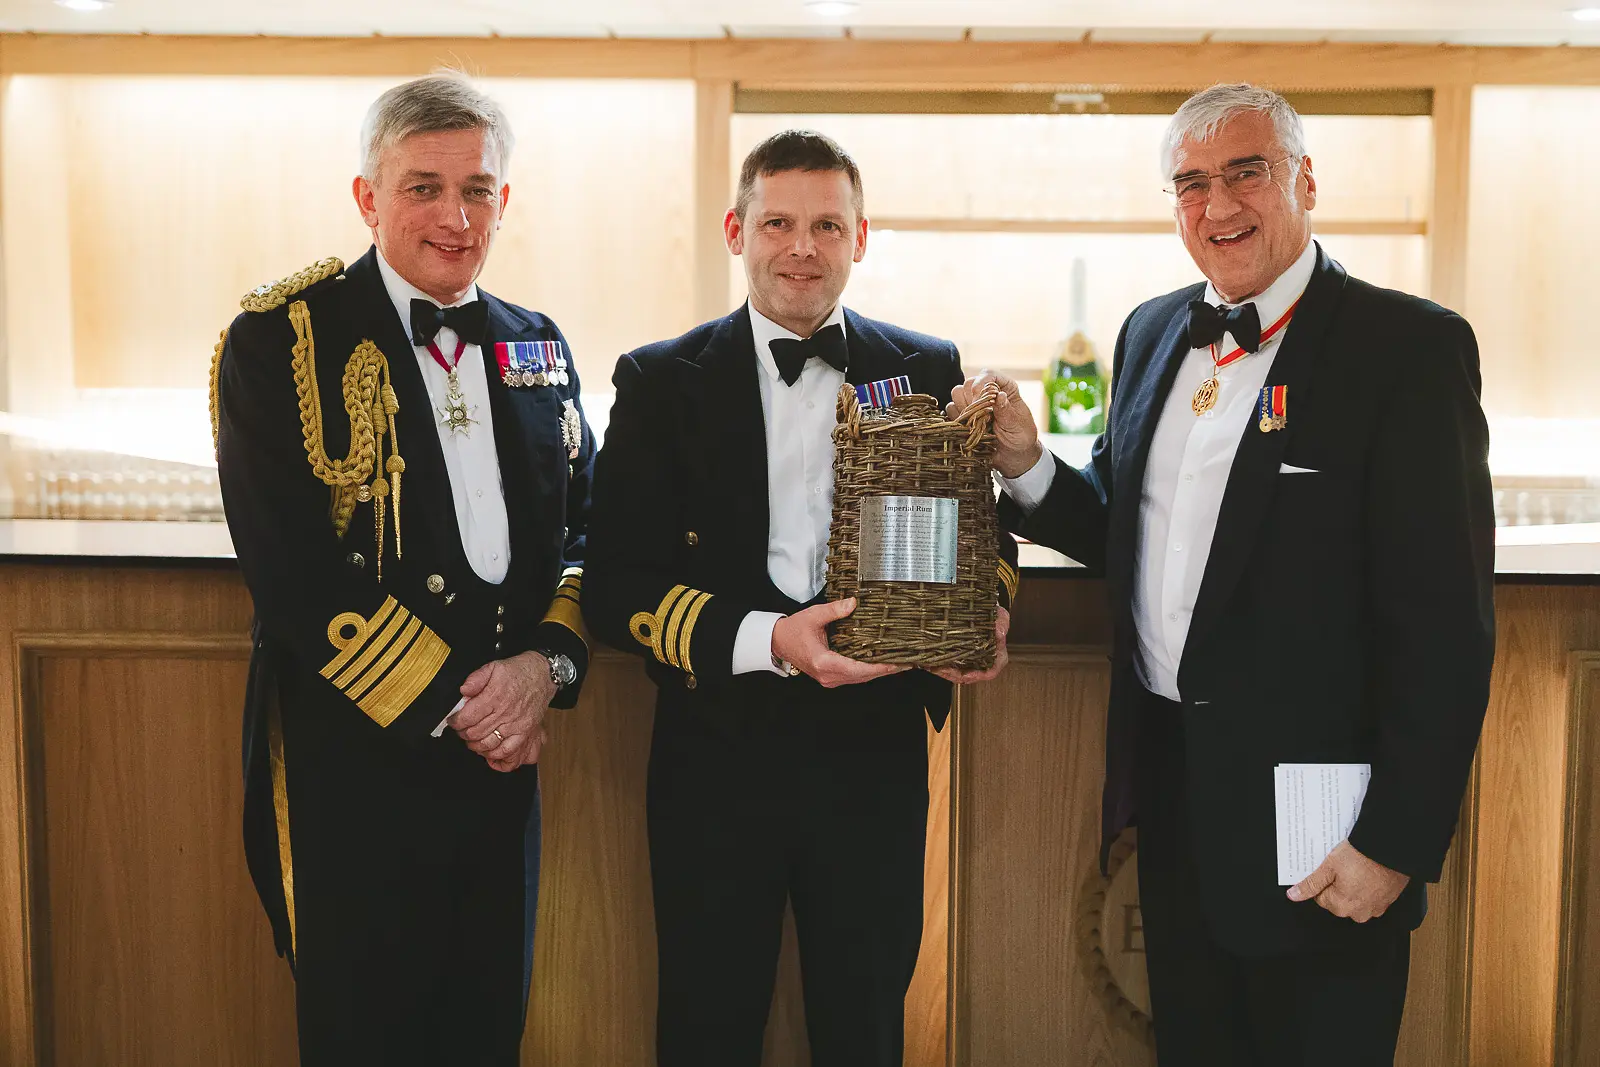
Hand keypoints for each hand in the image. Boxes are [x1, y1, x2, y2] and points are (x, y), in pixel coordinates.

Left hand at [451, 652, 557, 769]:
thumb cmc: (518, 671)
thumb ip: (475, 678)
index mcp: (494, 696)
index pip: (467, 717)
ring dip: (476, 746)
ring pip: (489, 745)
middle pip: (476, 733)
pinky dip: (497, 757)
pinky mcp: (525, 732)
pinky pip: (509, 752)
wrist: (543, 674)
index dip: (455, 722)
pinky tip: (489, 752)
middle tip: (461, 730)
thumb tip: (462, 690)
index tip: (453, 721)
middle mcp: (505, 713)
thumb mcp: (493, 666)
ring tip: (472, 740)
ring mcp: (516, 725)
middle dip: (463, 734)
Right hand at [772, 598, 907, 688]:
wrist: (778, 643)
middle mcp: (829, 676)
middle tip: (908, 661)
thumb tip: (854, 603)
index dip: (880, 667)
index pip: (858, 668)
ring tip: (901, 662)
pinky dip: (870, 670)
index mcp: (824, 663)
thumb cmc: (793, 631)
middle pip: (864, 676)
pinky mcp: (832, 676)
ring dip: (880, 671)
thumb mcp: (814, 616)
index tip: (898, 662)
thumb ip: (835, 610)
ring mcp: (830, 679)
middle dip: (886, 669)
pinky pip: (855, 676)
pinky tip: (882, 662)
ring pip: (861, 678)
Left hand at [932, 606, 1009, 684]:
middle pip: (968, 675)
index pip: (990, 672)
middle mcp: (982, 661)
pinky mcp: (956, 655)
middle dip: (952, 674)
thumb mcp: (999, 615)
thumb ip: (1002, 622)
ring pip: (954, 671)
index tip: (965, 675)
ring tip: (930, 665)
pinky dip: (937, 663)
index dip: (977, 676)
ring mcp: (968, 659)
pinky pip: (946, 663)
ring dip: (942, 670)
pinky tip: (927, 660)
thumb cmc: (992, 613)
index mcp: (996, 656)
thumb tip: (1000, 632)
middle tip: (938, 669)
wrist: (979, 607)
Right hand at [947, 371, 1041, 478]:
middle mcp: (988, 392)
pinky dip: (956, 418)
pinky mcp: (964, 415)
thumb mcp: (1018, 426)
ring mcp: (974, 403)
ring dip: (963, 408)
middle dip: (971, 399)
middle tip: (980, 417)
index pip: (989, 374)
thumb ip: (1008, 412)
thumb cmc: (1021, 438)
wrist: (1013, 456)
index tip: (980, 401)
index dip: (981, 384)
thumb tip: (999, 395)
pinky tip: (968, 428)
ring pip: (957, 393)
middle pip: (970, 383)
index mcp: (1005, 387)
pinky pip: (950, 409)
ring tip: (976, 423)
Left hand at [1287, 840, 1410, 921]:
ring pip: (1354, 900)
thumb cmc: (1361, 857)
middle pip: (1337, 900)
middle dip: (1337, 885)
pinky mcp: (1387, 902)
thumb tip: (1294, 895)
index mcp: (1341, 906)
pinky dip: (1368, 888)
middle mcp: (1358, 913)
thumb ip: (1311, 884)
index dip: (1323, 881)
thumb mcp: (1329, 867)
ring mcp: (1374, 909)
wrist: (1391, 851)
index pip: (1320, 898)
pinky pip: (1370, 898)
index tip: (1329, 870)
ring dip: (1353, 887)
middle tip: (1344, 868)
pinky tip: (1369, 874)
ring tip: (1357, 869)